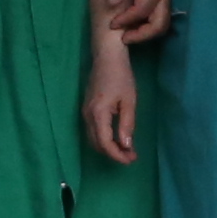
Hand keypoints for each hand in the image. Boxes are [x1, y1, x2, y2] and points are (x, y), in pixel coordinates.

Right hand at [82, 37, 138, 165]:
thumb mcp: (129, 101)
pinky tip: (117, 138)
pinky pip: (93, 131)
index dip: (117, 155)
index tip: (131, 160)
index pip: (105, 144)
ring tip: (126, 150)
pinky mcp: (86, 110)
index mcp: (98, 114)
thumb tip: (126, 146)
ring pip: (93, 139)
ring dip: (109, 148)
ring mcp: (84, 113)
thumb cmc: (121, 76)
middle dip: (113, 154)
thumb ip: (127, 125)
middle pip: (97, 145)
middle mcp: (87, 116)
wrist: (106, 57)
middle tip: (131, 156)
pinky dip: (104, 139)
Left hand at [96, 0, 168, 44]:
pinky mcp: (166, 1)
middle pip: (160, 26)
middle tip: (123, 38)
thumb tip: (111, 4)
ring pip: (163, 26)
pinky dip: (149, 27)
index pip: (141, 10)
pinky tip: (135, 25)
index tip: (112, 24)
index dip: (126, 20)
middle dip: (142, 36)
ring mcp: (168, 0)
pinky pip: (161, 20)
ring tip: (128, 33)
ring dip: (146, 33)